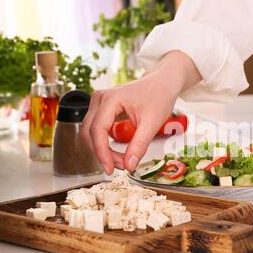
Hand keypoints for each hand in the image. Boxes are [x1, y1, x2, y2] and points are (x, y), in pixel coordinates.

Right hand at [81, 51, 200, 174]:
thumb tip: (129, 165)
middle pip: (90, 133)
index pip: (98, 131)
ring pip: (90, 133)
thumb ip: (139, 145)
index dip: (102, 153)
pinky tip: (116, 154)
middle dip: (103, 153)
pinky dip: (103, 144)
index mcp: (110, 99)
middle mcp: (99, 98)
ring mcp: (98, 102)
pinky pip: (96, 130)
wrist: (162, 83)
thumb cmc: (159, 97)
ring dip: (102, 150)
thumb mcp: (152, 123)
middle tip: (122, 166)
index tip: (110, 169)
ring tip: (122, 161)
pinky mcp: (101, 108)